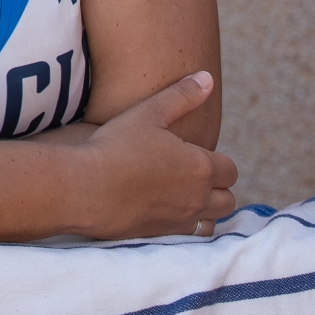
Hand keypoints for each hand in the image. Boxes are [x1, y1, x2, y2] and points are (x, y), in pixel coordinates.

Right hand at [75, 71, 237, 239]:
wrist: (84, 189)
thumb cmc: (115, 147)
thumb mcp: (148, 113)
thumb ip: (182, 96)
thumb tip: (207, 78)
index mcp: (201, 166)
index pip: (230, 169)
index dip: (218, 162)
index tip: (197, 156)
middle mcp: (198, 197)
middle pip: (228, 199)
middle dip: (218, 189)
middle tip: (193, 176)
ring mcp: (181, 220)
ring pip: (212, 221)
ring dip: (206, 211)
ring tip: (185, 198)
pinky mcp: (162, 236)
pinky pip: (190, 237)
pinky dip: (186, 227)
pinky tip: (166, 214)